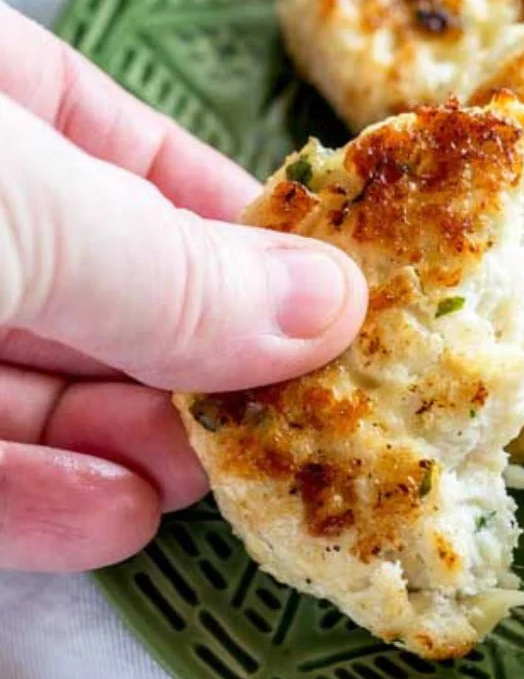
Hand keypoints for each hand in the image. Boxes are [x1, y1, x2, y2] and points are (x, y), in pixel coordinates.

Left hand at [0, 3, 366, 571]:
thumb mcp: (13, 202)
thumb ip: (166, 265)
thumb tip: (335, 303)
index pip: (139, 157)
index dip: (245, 225)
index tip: (336, 293)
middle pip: (104, 286)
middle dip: (201, 356)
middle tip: (305, 409)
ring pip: (41, 383)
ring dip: (136, 439)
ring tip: (229, 479)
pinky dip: (35, 502)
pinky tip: (114, 521)